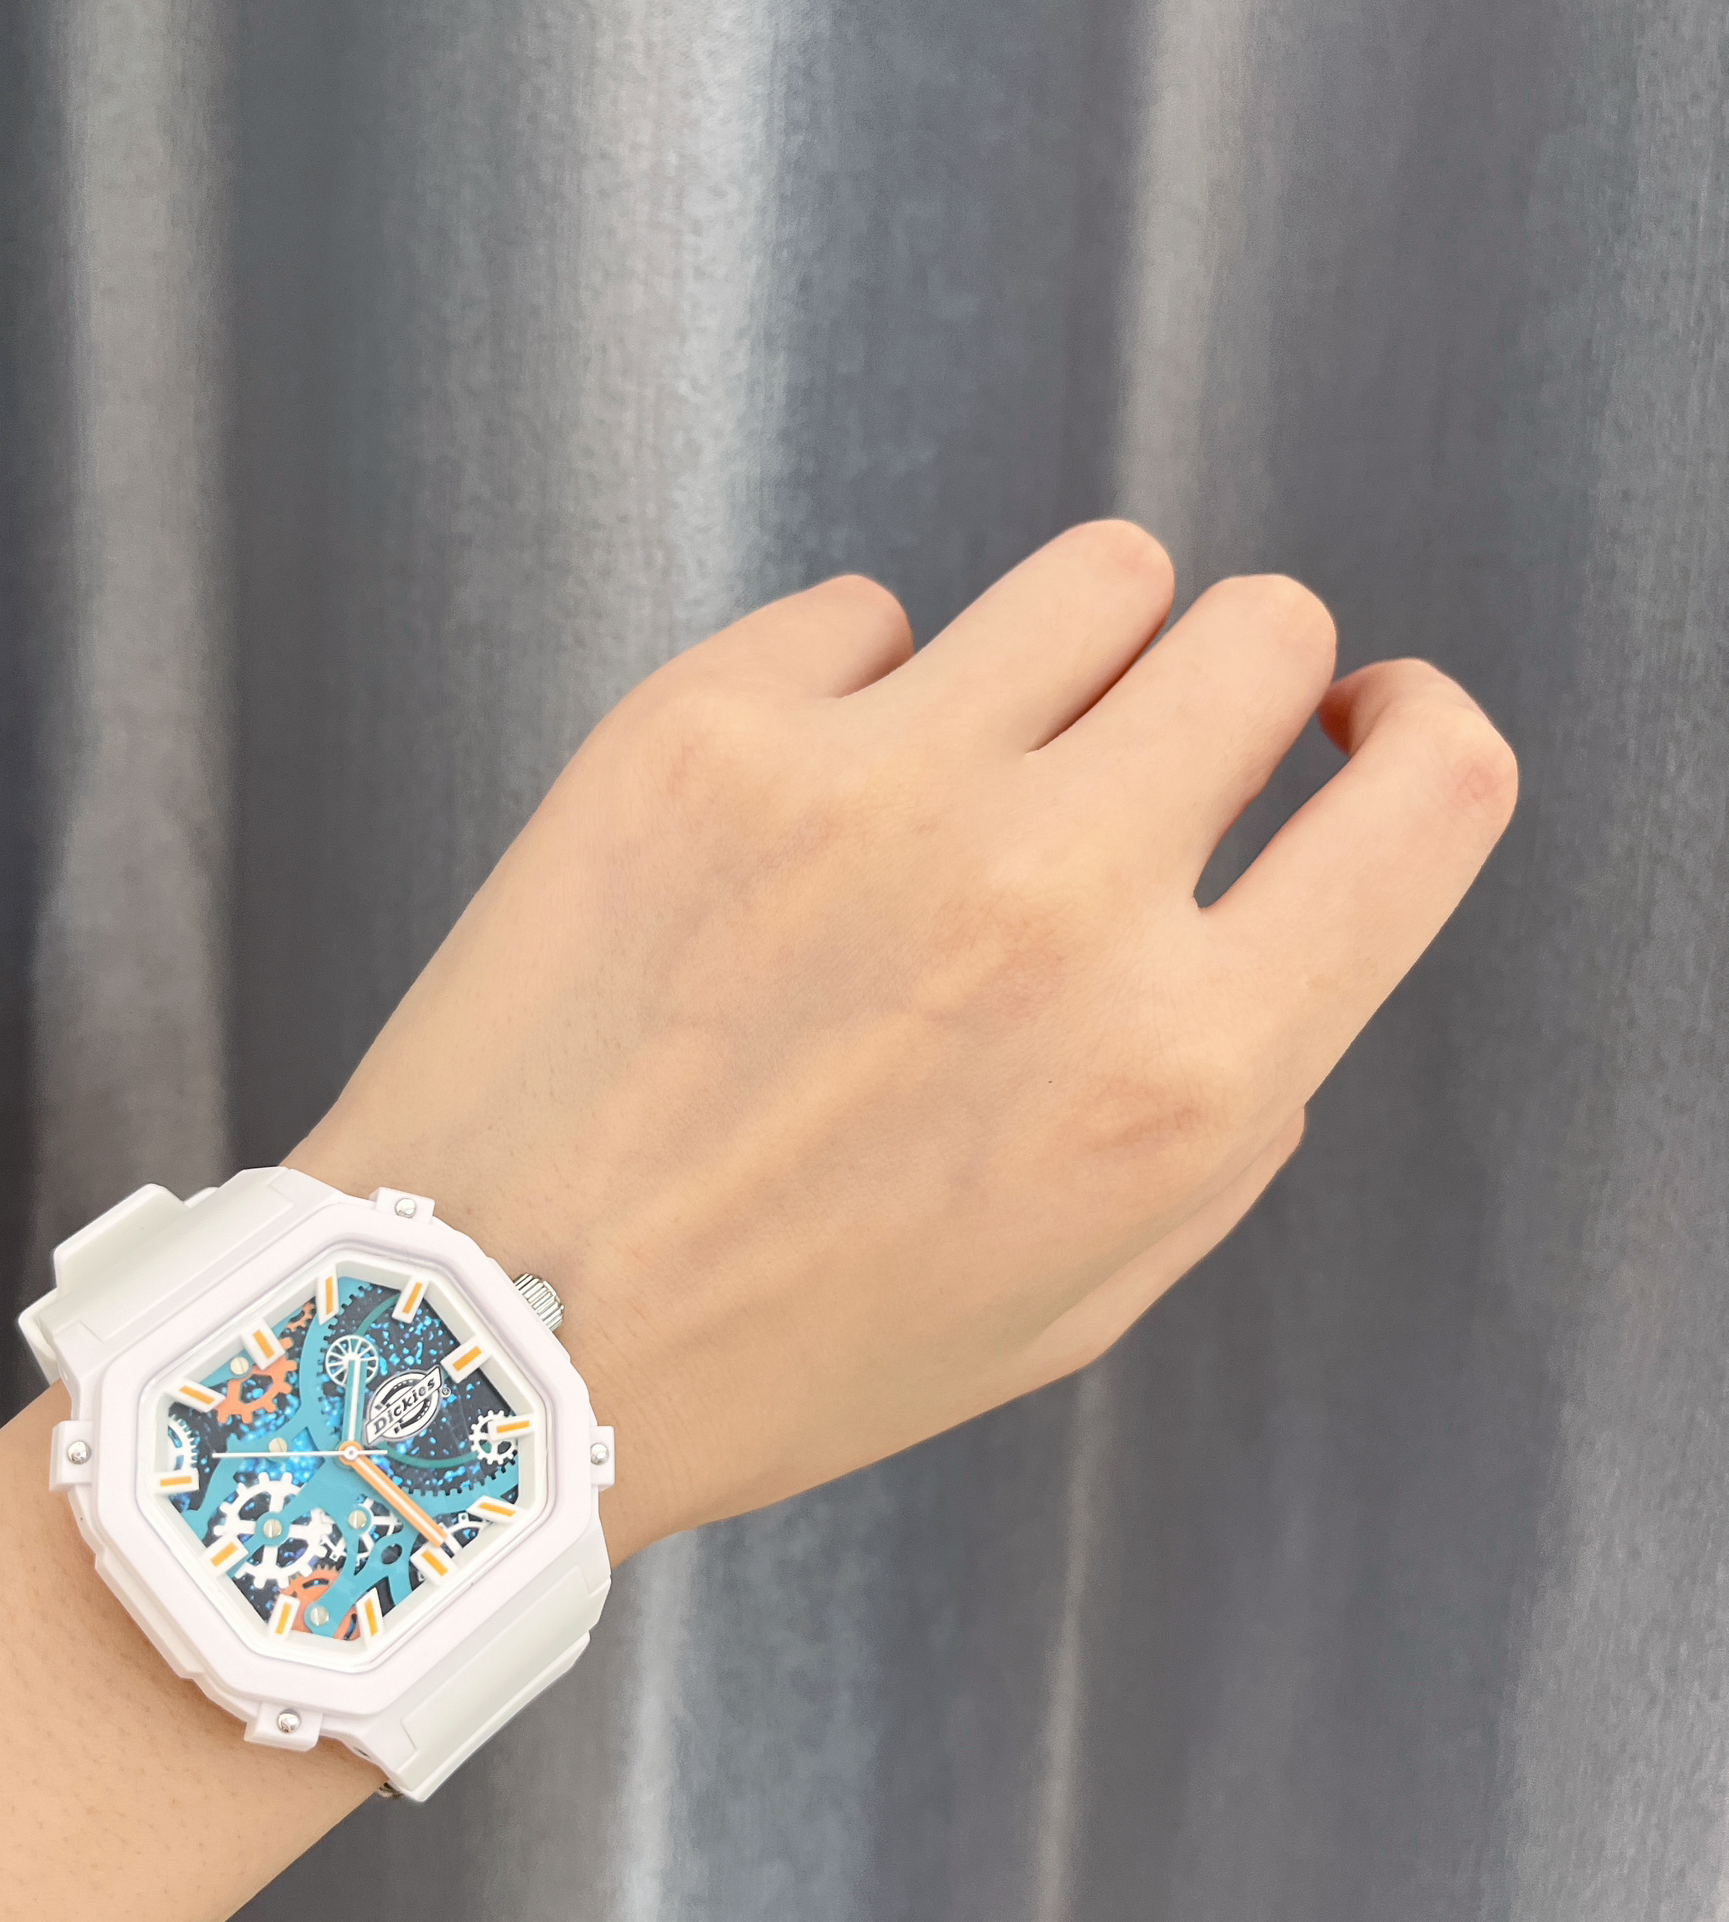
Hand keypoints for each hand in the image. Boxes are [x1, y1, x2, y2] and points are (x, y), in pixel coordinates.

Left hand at [292, 523, 1515, 1560]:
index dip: (1415, 729)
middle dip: (1230, 685)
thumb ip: (1224, 1111)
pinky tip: (783, 817)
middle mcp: (1057, 901)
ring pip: (1097, 574)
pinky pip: (869, 615)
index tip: (1361, 725)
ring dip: (1066, 659)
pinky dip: (855, 693)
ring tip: (960, 774)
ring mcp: (877, 790)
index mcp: (1182, 1069)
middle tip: (1134, 765)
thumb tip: (1268, 925)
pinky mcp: (708, 725)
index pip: (1436, 790)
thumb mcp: (1075, 1295)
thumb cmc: (785, 1347)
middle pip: (1260, 628)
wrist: (486, 1344)